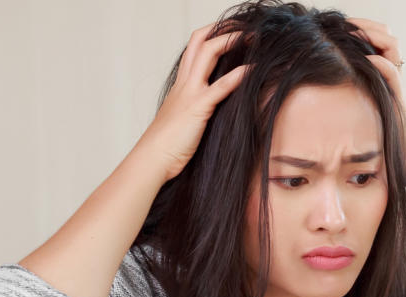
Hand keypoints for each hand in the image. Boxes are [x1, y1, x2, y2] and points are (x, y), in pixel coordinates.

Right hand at [135, 23, 249, 181]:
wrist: (152, 160)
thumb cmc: (168, 146)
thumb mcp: (182, 121)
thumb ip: (195, 109)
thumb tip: (211, 109)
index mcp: (181, 86)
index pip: (194, 49)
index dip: (212, 36)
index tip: (231, 32)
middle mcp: (184, 84)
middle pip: (200, 42)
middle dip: (223, 29)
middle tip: (244, 26)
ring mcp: (190, 94)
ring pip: (207, 54)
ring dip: (230, 41)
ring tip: (253, 36)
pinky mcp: (198, 109)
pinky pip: (219, 87)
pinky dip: (237, 76)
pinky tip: (253, 68)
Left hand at [346, 18, 405, 193]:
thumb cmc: (380, 147)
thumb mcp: (358, 117)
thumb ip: (346, 98)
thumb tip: (316, 86)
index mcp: (380, 78)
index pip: (376, 42)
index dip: (361, 30)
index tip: (338, 27)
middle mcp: (389, 78)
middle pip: (386, 38)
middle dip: (366, 27)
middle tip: (345, 23)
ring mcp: (395, 86)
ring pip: (391, 47)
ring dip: (374, 36)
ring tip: (355, 33)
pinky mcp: (399, 99)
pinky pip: (392, 73)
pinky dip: (380, 63)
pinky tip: (368, 60)